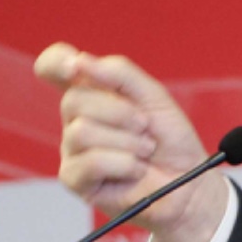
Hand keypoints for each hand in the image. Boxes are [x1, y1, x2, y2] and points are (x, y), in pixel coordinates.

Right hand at [34, 42, 229, 241]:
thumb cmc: (169, 138)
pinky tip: (135, 169)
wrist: (187, 181)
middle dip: (119, 113)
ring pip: (81, 132)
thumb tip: (80, 61)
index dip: (55, 61)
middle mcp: (76, 118)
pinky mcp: (74, 179)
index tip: (74, 67)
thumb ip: (119, 73)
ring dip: (126, 142)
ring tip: (145, 151)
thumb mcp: (153, 96)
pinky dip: (123, 164)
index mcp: (91, 91)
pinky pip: (91, 162)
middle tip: (144, 127)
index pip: (54, 66)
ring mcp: (72, 149)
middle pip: (73, 100)